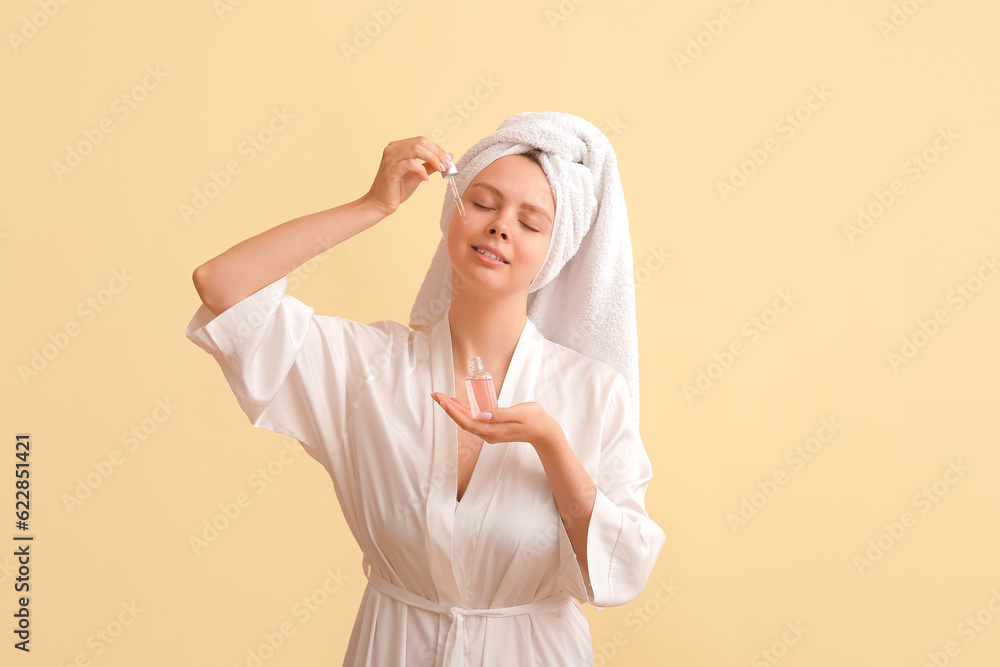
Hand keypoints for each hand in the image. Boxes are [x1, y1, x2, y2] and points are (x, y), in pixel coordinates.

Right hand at [361, 137, 452, 217]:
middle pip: (420, 142)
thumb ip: (430, 165)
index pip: (422, 141)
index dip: (437, 148)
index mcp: (398, 147)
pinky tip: (426, 178)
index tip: (448, 159)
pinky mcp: (390, 169)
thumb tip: (448, 157)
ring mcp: (390, 158)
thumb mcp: (418, 175)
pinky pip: (410, 163)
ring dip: (432, 159)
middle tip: (447, 164)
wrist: (381, 203)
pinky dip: (421, 170)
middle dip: (437, 153)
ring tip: (440, 169)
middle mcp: (392, 149)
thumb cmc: (397, 189)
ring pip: (416, 149)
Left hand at [430, 392, 561, 448]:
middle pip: (463, 421)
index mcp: (494, 430)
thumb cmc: (534, 420)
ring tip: (442, 398)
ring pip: (467, 421)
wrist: (544, 432)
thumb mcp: (520, 413)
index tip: (442, 400)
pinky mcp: (492, 428)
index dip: (452, 411)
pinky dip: (464, 412)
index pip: (467, 421)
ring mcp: (490, 432)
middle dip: (448, 408)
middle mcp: (488, 433)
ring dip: (454, 410)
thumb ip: (501, 414)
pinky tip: (458, 404)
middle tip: (436, 395)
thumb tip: (483, 414)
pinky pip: (474, 421)